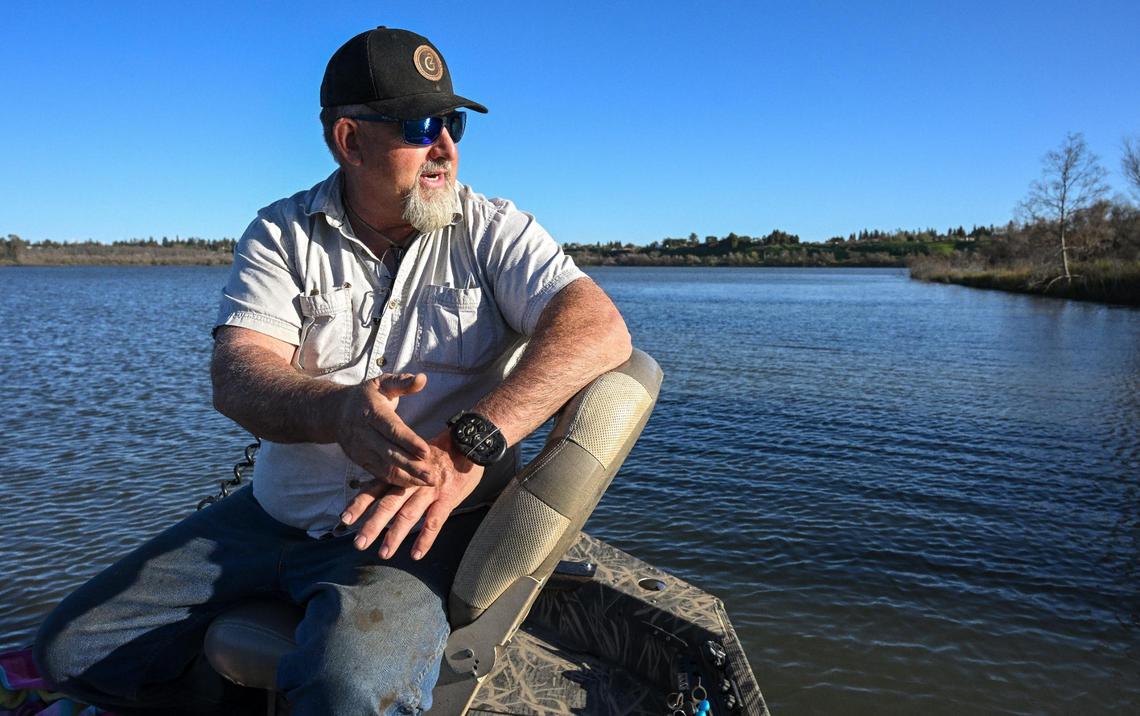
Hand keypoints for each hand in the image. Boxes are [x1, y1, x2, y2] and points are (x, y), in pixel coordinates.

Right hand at [335, 373, 435, 486]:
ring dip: (407, 477)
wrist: (335, 412)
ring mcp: (361, 449)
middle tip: (433, 475)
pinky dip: (397, 481)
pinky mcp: (360, 460)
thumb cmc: (365, 397)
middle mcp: (364, 433)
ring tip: (428, 481)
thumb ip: (403, 383)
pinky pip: (379, 474)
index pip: (392, 429)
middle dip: (412, 466)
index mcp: (372, 412)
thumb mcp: (382, 383)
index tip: (426, 451)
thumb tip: (422, 379)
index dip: (409, 442)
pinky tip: (414, 483)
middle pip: (389, 453)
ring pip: (385, 467)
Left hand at [340, 431, 484, 559]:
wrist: (467, 445)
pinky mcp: (447, 498)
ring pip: (408, 515)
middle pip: (388, 505)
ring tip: (384, 553)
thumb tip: (374, 493)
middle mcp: (411, 483)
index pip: (375, 490)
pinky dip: (425, 539)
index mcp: (400, 474)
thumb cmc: (438, 456)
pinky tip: (416, 554)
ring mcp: (429, 491)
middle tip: (359, 544)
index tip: (344, 520)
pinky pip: (434, 522)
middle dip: (372, 525)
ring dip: (395, 535)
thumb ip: (396, 477)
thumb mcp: (412, 462)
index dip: (359, 505)